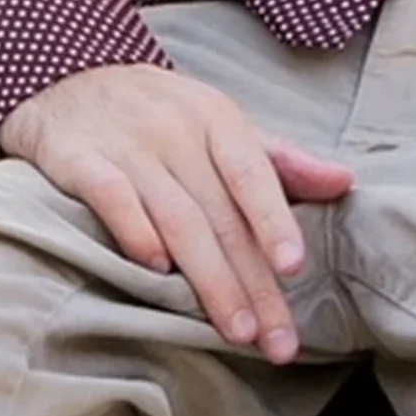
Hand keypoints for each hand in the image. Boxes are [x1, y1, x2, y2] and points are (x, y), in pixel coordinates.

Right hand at [0, 62, 354, 363]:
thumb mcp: (221, 123)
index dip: (274, 221)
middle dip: (251, 281)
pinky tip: (156, 271)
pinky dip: (135, 232)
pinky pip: (112, 197)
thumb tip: (344, 182)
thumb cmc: (163, 112)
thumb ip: (279, 160)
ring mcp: (130, 145)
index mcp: (217, 119)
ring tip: (235, 327)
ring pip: (177, 217)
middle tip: (275, 337)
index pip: (253, 175)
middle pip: (221, 215)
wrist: (71, 78)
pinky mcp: (81, 160)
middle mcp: (177, 131)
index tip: (294, 269)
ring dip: (208, 276)